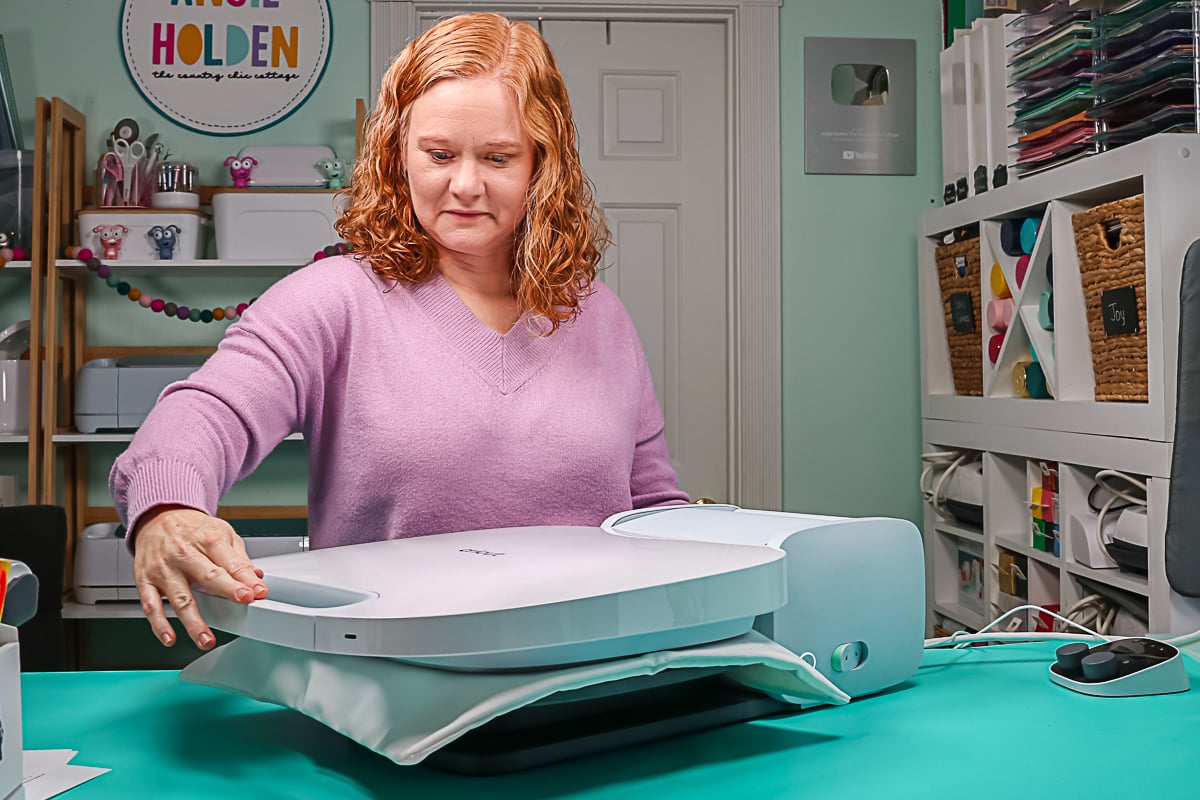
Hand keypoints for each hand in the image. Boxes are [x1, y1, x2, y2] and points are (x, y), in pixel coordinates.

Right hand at [132, 506, 268, 649]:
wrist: (157, 517)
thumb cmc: (191, 528)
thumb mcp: (222, 533)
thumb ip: (238, 558)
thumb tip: (255, 578)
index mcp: (207, 539)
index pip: (229, 562)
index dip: (245, 579)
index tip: (258, 592)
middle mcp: (184, 554)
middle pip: (207, 576)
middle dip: (226, 590)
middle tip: (242, 603)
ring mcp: (164, 569)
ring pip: (180, 598)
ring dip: (193, 622)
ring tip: (206, 639)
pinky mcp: (146, 581)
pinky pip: (151, 605)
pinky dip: (159, 624)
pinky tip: (170, 638)